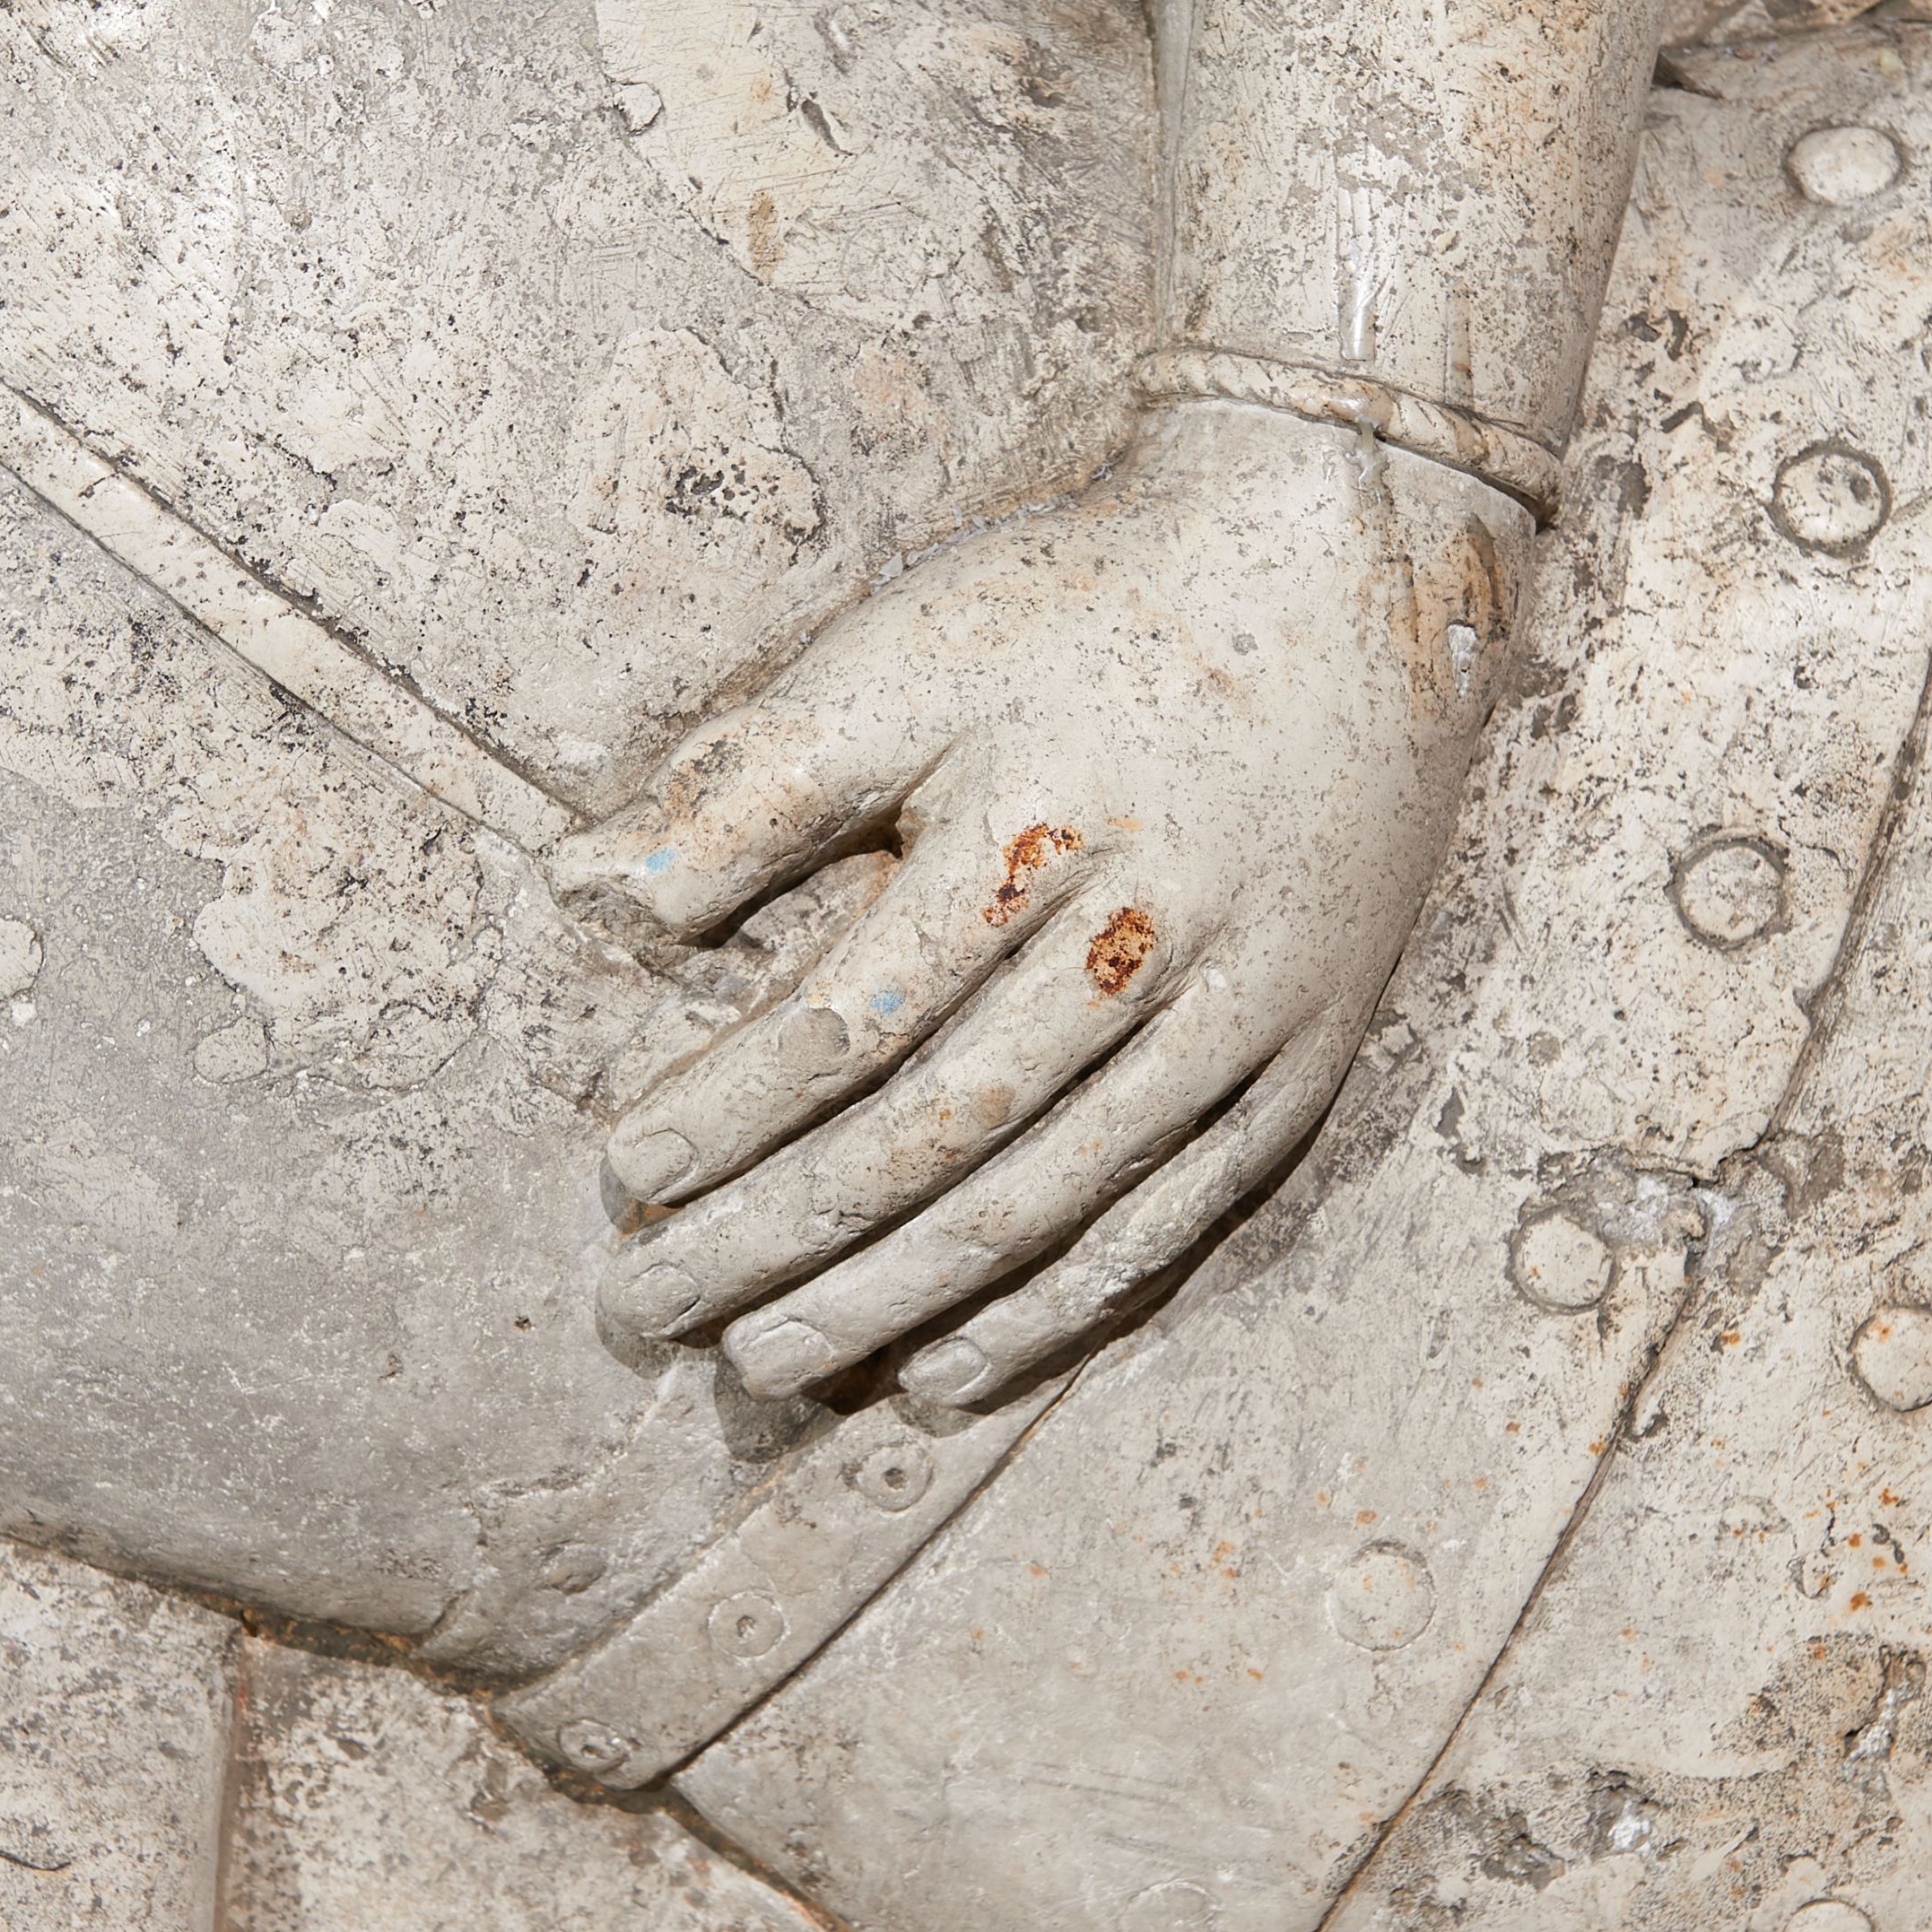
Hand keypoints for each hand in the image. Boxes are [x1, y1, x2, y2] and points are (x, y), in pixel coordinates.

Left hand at [549, 399, 1527, 1406]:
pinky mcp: (1299, 1058)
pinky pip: (1173, 1221)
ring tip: (765, 1366)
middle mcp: (1141, 944)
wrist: (1348, 563)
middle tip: (653, 1309)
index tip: (622, 1177)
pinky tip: (950, 1368)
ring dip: (892, 1302)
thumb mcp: (916, 644)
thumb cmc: (1096, 601)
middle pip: (932, 1138)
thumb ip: (754, 775)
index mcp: (1028, 836)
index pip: (847, 1021)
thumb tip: (584, 890)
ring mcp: (1235, 1018)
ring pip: (1043, 1203)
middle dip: (776, 1240)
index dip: (725, 1116)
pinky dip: (1055, 1309)